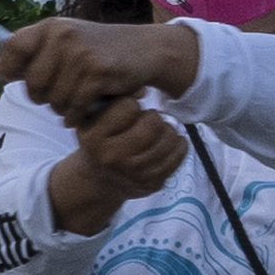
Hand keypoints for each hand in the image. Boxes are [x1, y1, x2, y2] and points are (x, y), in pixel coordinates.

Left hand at [0, 16, 195, 119]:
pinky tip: (92, 105)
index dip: (11, 69)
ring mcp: (81, 54)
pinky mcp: (98, 73)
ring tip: (82, 95)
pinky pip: (74, 108)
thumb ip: (28, 56)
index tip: (23, 77)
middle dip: (46, 96)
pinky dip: (81, 114)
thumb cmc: (100, 49)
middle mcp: (63, 35)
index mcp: (50, 26)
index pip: (11, 48)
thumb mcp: (63, 44)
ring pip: (53, 100)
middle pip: (31, 85)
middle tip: (66, 90)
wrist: (146, 50)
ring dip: (66, 108)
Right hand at [42, 88, 189, 232]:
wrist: (98, 181)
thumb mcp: (94, 118)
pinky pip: (177, 158)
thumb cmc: (100, 140)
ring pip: (168, 140)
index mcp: (95, 138)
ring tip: (162, 130)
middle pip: (153, 124)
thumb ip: (114, 99)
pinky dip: (179, 145)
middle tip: (151, 119)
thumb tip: (142, 90)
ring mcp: (133, 173)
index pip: (129, 107)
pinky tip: (173, 141)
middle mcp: (112, 157)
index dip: (132, 104)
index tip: (131, 109)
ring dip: (169, 130)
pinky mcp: (151, 183)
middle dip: (155, 117)